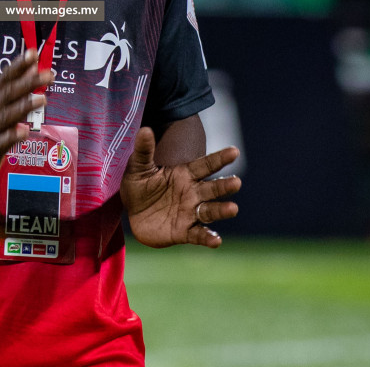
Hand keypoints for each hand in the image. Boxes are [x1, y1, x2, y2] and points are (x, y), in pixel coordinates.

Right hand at [0, 49, 51, 199]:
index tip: (33, 53)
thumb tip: (34, 68)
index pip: (5, 78)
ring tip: (42, 99)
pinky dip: (12, 136)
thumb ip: (13, 89)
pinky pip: (2, 142)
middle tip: (48, 74)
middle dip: (28, 83)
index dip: (18, 65)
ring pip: (6, 116)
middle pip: (8, 94)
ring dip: (23, 106)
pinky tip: (24, 132)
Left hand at [120, 126, 239, 247]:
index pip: (206, 165)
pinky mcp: (184, 232)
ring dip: (221, 210)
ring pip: (210, 211)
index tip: (234, 151)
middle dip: (225, 186)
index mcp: (185, 174)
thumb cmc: (139, 185)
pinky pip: (198, 235)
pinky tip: (216, 240)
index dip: (220, 158)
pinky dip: (208, 238)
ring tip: (233, 209)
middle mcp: (193, 193)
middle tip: (236, 182)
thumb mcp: (138, 166)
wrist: (133, 212)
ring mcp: (190, 212)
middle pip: (213, 188)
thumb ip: (144, 149)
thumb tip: (144, 129)